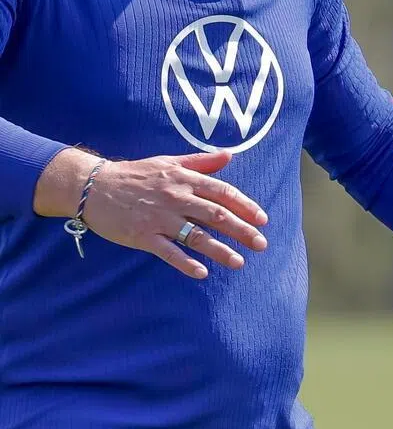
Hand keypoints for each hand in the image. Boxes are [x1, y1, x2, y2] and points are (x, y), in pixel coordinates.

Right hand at [52, 149, 267, 278]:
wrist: (94, 186)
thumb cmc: (135, 174)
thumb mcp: (168, 162)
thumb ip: (200, 162)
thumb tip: (229, 155)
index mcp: (184, 179)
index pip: (223, 192)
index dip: (245, 206)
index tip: (262, 219)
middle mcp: (176, 198)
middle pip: (216, 215)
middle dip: (242, 230)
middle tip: (261, 244)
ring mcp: (160, 218)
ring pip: (197, 236)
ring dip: (220, 251)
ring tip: (239, 262)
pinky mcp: (143, 236)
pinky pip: (169, 252)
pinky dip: (186, 262)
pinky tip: (202, 273)